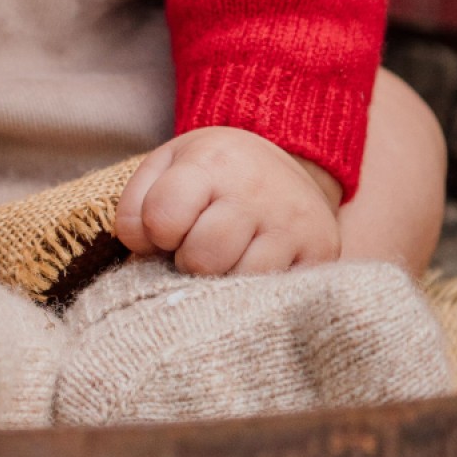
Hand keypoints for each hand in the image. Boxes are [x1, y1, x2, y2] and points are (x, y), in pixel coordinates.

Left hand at [114, 126, 341, 275]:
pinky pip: (275, 294)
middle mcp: (256, 190)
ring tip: (228, 256)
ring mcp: (292, 223)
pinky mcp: (321, 251)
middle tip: (199, 246)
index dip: (156, 232)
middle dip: (189, 260)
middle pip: (201, 258)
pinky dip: (256, 291)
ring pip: (238, 281)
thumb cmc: (215, 172)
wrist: (290, 162)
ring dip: (222, 280)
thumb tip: (142, 253)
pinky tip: (255, 267)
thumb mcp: (168, 165)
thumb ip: (136, 204)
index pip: (162, 217)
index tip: (168, 227)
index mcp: (212, 161)